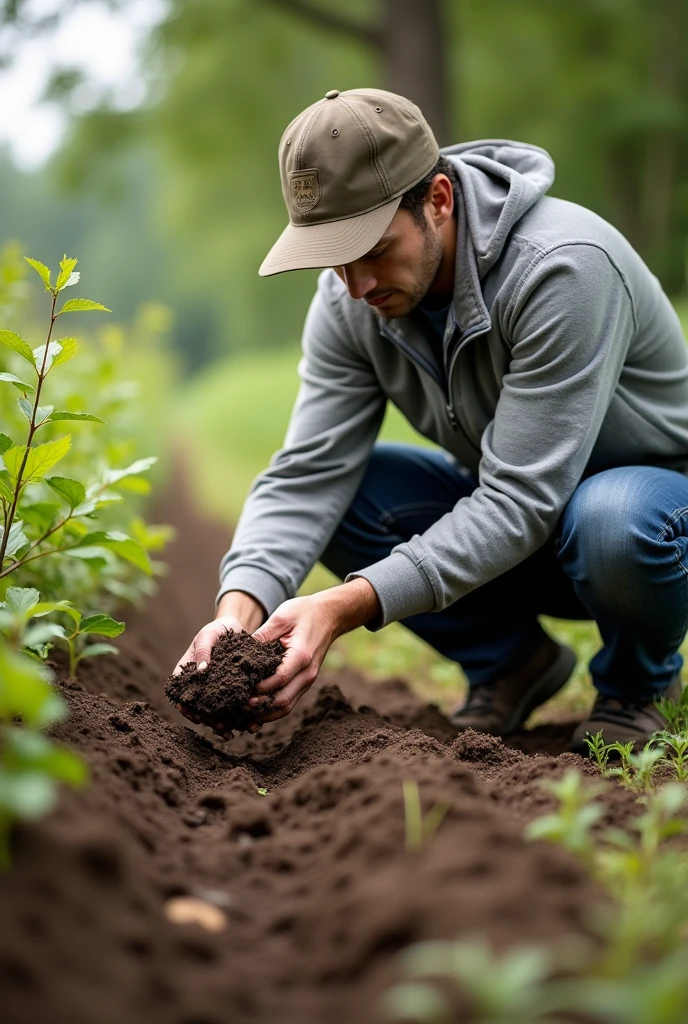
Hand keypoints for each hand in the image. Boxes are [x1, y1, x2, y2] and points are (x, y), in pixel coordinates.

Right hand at [170, 591, 265, 730]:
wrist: (236, 629)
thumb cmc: (216, 631)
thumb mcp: (207, 635)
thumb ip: (202, 650)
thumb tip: (201, 671)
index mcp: (187, 675)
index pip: (180, 695)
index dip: (185, 707)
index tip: (194, 715)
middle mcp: (200, 687)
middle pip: (199, 709)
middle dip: (208, 720)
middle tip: (218, 726)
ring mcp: (215, 692)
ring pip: (216, 712)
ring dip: (223, 724)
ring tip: (232, 732)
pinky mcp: (232, 693)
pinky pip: (234, 708)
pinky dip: (241, 718)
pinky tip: (249, 725)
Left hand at [249, 579, 379, 728]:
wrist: (330, 615)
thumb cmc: (304, 613)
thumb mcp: (281, 617)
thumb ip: (262, 635)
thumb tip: (242, 652)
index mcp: (302, 656)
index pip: (279, 679)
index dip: (260, 688)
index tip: (241, 690)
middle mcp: (308, 673)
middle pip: (283, 700)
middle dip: (260, 707)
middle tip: (237, 707)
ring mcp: (308, 680)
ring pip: (286, 707)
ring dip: (266, 714)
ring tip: (244, 715)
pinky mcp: (305, 682)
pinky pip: (289, 702)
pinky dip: (273, 710)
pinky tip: (256, 713)